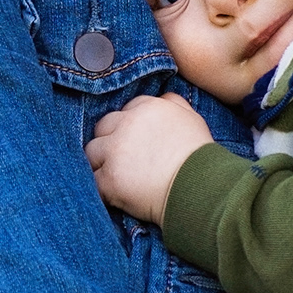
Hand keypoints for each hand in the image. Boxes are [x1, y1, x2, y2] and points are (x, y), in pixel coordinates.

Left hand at [86, 93, 213, 224]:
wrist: (201, 188)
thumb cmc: (199, 156)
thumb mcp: (192, 119)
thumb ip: (174, 103)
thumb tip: (163, 98)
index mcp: (147, 108)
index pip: (126, 110)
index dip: (129, 127)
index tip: (136, 142)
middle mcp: (127, 124)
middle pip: (103, 126)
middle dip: (109, 141)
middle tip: (122, 159)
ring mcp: (115, 151)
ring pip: (91, 151)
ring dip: (100, 163)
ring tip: (115, 176)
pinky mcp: (109, 178)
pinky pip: (93, 181)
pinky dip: (101, 188)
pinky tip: (114, 194)